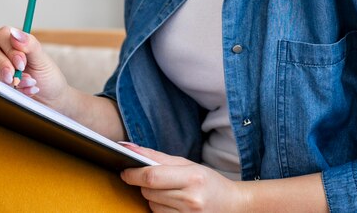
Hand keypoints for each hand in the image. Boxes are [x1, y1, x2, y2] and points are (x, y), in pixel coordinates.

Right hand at [0, 25, 68, 110]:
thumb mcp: (42, 59)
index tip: (22, 63)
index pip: (2, 35)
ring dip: (7, 81)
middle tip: (16, 77)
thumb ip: (30, 44)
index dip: (10, 50)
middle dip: (2, 66)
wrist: (48, 97)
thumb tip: (15, 33)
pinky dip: (6, 92)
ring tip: (27, 85)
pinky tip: (23, 92)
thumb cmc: (45, 74)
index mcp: (10, 40)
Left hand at [120, 144, 249, 212]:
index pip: (152, 177)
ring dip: (153, 197)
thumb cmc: (209, 182)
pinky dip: (159, 209)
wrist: (232, 207)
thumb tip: (130, 148)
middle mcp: (190, 200)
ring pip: (152, 205)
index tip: (124, 169)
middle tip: (153, 179)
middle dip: (144, 184)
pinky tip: (172, 204)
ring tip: (170, 192)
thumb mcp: (188, 164)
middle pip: (149, 191)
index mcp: (192, 178)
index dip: (133, 173)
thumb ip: (159, 157)